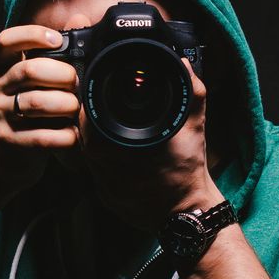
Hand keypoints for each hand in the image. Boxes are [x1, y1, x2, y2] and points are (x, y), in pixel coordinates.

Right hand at [0, 25, 79, 194]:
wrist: (10, 162)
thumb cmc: (33, 119)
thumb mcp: (41, 87)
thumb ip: (57, 58)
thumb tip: (80, 19)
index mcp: (4, 70)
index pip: (6, 41)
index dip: (32, 35)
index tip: (58, 40)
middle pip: (29, 70)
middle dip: (62, 75)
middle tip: (77, 85)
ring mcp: (0, 116)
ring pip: (36, 103)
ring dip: (66, 105)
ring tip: (77, 110)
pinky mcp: (8, 142)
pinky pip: (42, 137)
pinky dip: (64, 136)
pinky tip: (74, 136)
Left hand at [79, 58, 223, 231]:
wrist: (188, 212)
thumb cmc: (189, 171)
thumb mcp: (194, 127)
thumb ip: (191, 92)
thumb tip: (184, 66)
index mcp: (118, 148)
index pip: (88, 119)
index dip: (90, 105)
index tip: (96, 96)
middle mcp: (104, 168)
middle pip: (84, 137)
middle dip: (93, 123)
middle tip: (104, 113)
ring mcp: (104, 186)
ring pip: (87, 157)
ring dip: (97, 143)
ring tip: (111, 133)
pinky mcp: (107, 198)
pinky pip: (97, 174)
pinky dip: (104, 163)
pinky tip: (118, 158)